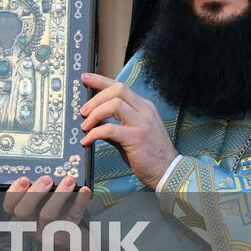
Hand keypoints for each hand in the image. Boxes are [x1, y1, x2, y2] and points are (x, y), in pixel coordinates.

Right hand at [3, 175, 91, 250]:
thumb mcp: (41, 207)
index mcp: (22, 216)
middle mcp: (32, 225)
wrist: (73, 240)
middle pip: (24, 213)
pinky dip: (80, 202)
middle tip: (46, 179)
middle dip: (33, 193)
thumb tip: (42, 173)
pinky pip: (73, 216)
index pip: (9, 207)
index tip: (24, 179)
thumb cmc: (54, 216)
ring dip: (58, 195)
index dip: (14, 193)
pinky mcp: (67, 233)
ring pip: (48, 216)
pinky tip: (85, 190)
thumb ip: (37, 194)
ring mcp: (48, 232)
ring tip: (68, 180)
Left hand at [79, 72, 177, 189]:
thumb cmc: (148, 154)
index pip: (120, 86)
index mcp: (143, 107)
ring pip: (114, 104)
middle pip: (117, 90)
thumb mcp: (132, 132)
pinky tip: (87, 141)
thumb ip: (114, 122)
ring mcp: (142, 123)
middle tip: (83, 112)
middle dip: (95, 98)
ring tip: (85, 126)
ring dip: (95, 114)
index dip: (100, 80)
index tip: (85, 78)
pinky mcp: (136, 138)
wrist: (168, 171)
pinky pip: (110, 128)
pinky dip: (95, 133)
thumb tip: (92, 119)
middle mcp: (144, 111)